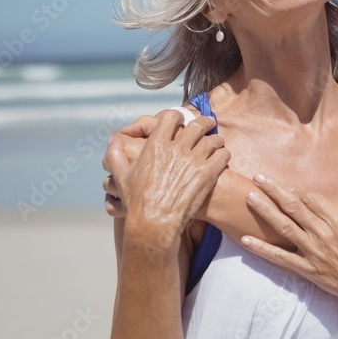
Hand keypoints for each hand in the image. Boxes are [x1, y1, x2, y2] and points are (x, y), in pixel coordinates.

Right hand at [106, 110, 228, 251]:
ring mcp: (193, 160)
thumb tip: (113, 138)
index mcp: (155, 145)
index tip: (181, 120)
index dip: (177, 116)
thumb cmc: (137, 201)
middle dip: (204, 122)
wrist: (154, 222)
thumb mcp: (121, 175)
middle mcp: (176, 149)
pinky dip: (224, 153)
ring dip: (216, 139)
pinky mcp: (207, 173)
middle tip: (208, 123)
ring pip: (212, 139)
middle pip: (196, 125)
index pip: (170, 117)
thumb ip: (115, 153)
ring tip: (218, 141)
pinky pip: (223, 155)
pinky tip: (223, 156)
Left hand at [241, 176, 337, 317]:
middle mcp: (323, 234)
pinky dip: (262, 249)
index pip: (312, 198)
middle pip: (294, 207)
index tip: (289, 187)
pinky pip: (280, 258)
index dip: (298, 191)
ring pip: (284, 227)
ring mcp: (312, 252)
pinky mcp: (307, 270)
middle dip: (274, 191)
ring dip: (265, 211)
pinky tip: (246, 241)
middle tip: (258, 178)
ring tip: (250, 197)